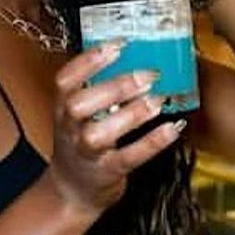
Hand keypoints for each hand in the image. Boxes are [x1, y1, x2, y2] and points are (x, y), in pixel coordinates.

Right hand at [47, 43, 185, 215]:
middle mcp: (70, 128)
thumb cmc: (82, 141)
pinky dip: (151, 143)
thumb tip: (136, 55)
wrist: (73, 189)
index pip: (66, 80)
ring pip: (98, 134)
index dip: (89, 61)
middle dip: (115, 87)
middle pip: (80, 105)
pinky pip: (129, 157)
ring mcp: (86, 152)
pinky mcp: (107, 172)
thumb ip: (99, 87)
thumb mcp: (81, 112)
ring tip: (158, 100)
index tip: (118, 45)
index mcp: (62, 107)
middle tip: (149, 74)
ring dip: (131, 114)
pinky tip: (172, 128)